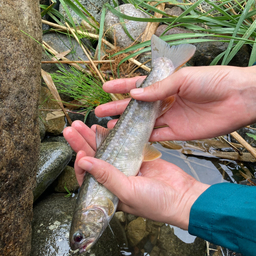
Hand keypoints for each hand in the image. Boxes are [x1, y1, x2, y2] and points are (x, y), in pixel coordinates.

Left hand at [63, 121, 208, 229]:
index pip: (87, 177)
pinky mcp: (136, 158)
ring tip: (82, 124)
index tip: (79, 152)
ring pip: (105, 150)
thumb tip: (85, 162)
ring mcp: (125, 167)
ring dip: (94, 137)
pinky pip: (121, 145)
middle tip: (71, 129)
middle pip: (93, 159)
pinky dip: (113, 136)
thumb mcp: (128, 191)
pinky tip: (103, 128)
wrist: (182, 196)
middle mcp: (113, 179)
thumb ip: (106, 176)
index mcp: (107, 193)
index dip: (81, 164)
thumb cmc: (156, 203)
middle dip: (81, 143)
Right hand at [96, 65, 255, 140]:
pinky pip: (157, 135)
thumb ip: (158, 89)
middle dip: (118, 108)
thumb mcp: (182, 79)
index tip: (105, 88)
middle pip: (137, 106)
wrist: (238, 99)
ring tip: (110, 127)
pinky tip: (130, 138)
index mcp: (166, 84)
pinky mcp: (178, 132)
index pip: (139, 85)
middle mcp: (166, 101)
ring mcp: (171, 117)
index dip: (121, 86)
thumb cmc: (212, 81)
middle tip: (100, 111)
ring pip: (144, 122)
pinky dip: (144, 138)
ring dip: (128, 125)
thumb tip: (133, 94)